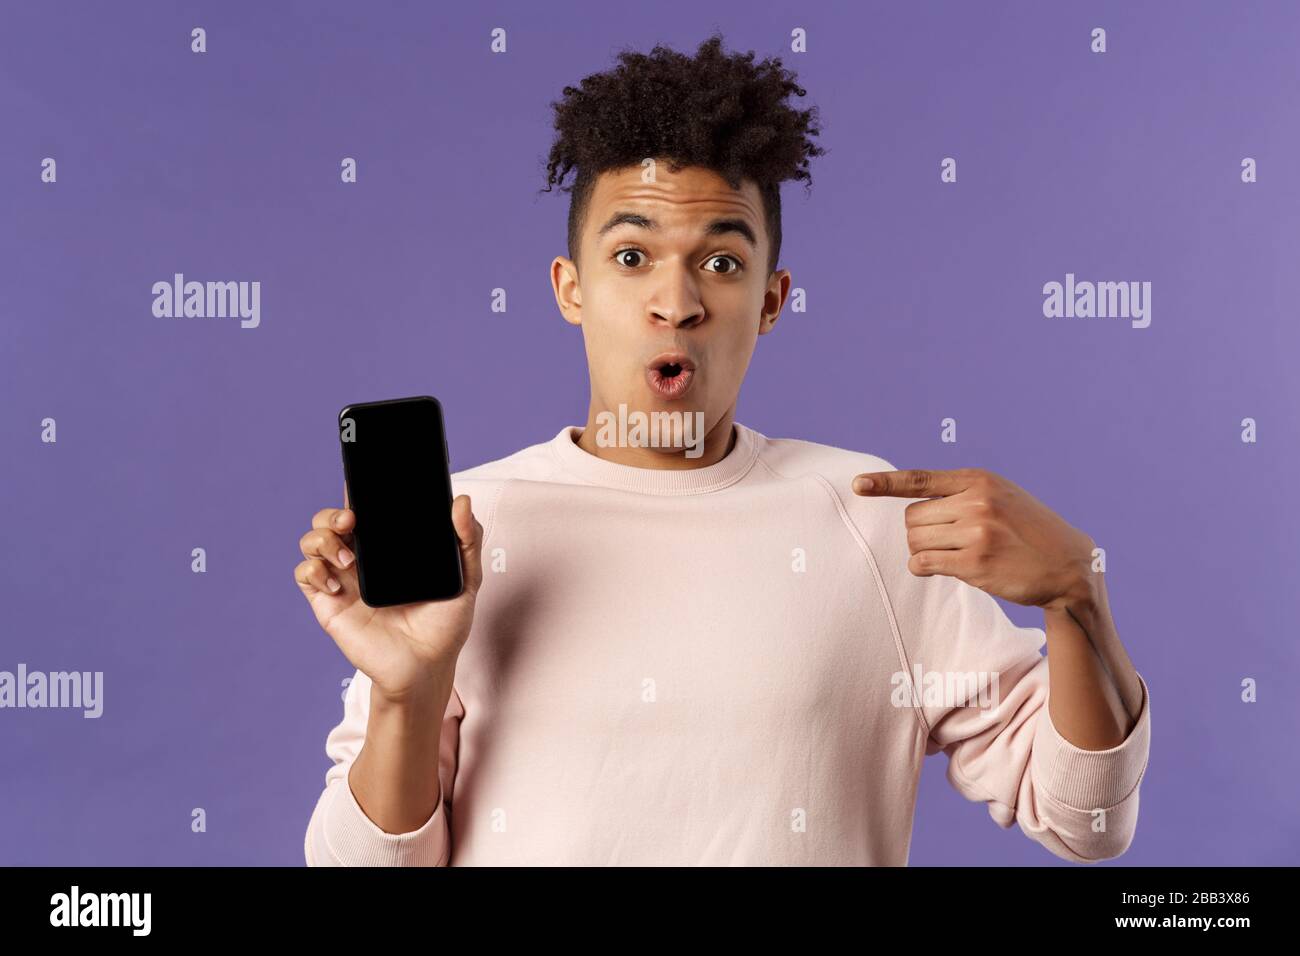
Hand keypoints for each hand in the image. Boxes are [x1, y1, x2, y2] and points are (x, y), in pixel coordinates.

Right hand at [294, 486, 484, 702]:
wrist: (427, 666)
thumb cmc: (444, 624)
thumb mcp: (466, 578)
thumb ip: (467, 540)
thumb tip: (463, 502)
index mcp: (389, 548)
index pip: (366, 510)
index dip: (357, 493)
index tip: (361, 485)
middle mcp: (362, 559)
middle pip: (331, 520)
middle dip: (333, 512)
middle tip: (352, 520)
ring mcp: (343, 579)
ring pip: (312, 541)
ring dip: (322, 538)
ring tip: (347, 556)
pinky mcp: (329, 603)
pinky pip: (305, 574)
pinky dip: (313, 570)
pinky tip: (336, 583)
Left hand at [851, 467, 1094, 610]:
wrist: (1069, 565)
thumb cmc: (1028, 530)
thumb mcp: (1001, 496)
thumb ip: (962, 494)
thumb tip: (912, 505)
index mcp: (979, 480)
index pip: (920, 479)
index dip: (885, 483)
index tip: (858, 485)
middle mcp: (976, 502)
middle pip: (911, 517)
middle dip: (919, 532)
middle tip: (944, 541)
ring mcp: (976, 533)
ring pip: (915, 541)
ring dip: (923, 551)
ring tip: (949, 554)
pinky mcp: (975, 563)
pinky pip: (924, 563)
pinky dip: (923, 567)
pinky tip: (939, 568)